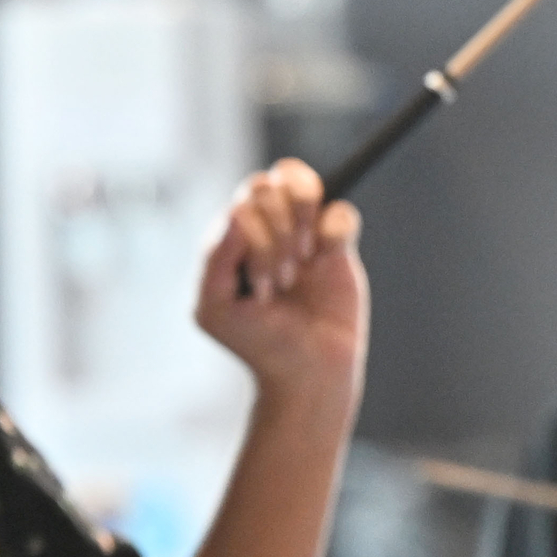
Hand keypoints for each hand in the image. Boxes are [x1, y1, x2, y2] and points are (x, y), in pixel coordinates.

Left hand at [193, 160, 368, 414]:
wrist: (305, 372)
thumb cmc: (256, 343)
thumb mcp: (215, 308)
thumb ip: (215, 257)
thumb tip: (235, 212)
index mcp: (231, 239)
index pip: (241, 203)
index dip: (256, 240)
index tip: (262, 289)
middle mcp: (264, 228)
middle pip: (267, 185)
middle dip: (276, 233)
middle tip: (282, 279)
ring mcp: (301, 233)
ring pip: (301, 184)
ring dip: (301, 224)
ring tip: (301, 263)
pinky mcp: (337, 246)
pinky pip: (341, 212)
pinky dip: (334, 232)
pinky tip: (324, 261)